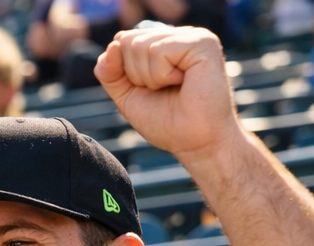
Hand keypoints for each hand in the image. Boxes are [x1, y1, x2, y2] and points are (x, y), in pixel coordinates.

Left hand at [95, 26, 241, 162]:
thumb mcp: (127, 96)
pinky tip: (183, 82)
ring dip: (149, 78)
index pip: (122, 41)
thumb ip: (110, 73)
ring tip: (174, 86)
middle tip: (162, 89)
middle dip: (135, 75)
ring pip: (140, 46)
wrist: (196, 143)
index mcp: (164, 43)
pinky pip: (158, 51)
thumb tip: (112, 46)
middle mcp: (178, 35)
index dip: (124, 72)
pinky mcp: (203, 42)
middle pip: (127, 41)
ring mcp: (192, 36)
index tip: (149, 89)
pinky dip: (162, 75)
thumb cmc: (167, 122)